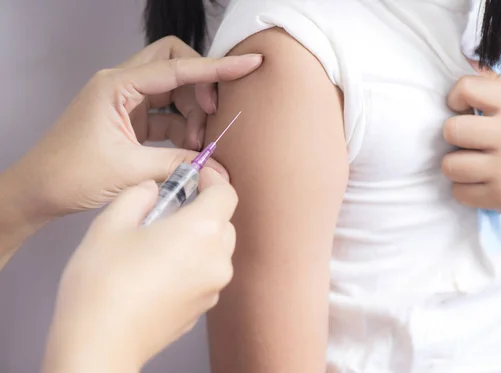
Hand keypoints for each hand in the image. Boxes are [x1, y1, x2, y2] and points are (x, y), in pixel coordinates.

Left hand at [8, 36, 260, 220]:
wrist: (39, 190)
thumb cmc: (71, 174)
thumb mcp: (130, 169)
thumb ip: (179, 163)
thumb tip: (217, 167)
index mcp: (117, 85)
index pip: (177, 67)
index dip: (216, 67)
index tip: (248, 64)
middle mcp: (123, 85)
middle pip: (175, 63)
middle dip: (200, 85)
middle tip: (214, 115)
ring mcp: (127, 101)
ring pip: (174, 90)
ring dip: (193, 113)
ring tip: (198, 145)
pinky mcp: (131, 119)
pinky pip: (167, 114)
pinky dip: (182, 129)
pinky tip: (189, 150)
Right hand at [43, 168, 236, 372]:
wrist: (100, 342)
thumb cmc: (103, 284)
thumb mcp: (111, 224)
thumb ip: (137, 196)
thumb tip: (151, 189)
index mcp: (202, 231)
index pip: (226, 193)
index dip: (212, 180)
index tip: (195, 176)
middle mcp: (217, 259)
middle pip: (223, 222)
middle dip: (202, 210)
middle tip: (168, 210)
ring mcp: (213, 287)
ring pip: (216, 250)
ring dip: (197, 239)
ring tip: (158, 243)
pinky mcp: (203, 308)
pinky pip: (206, 274)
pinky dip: (192, 264)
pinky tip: (159, 271)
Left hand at [441, 73, 500, 212]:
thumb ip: (486, 83)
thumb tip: (460, 61)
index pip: (464, 89)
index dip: (454, 100)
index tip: (463, 110)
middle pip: (451, 130)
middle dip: (453, 137)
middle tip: (467, 141)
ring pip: (449, 165)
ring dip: (455, 165)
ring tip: (472, 163)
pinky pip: (458, 192)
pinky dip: (463, 188)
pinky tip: (480, 182)